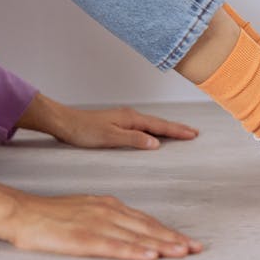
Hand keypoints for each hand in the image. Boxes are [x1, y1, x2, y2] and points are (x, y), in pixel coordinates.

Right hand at [0, 177, 202, 259]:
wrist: (23, 212)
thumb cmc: (51, 215)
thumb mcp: (85, 210)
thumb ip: (106, 218)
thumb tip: (127, 229)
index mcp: (108, 204)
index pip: (145, 220)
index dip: (167, 231)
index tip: (186, 241)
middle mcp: (108, 211)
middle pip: (147, 227)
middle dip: (173, 238)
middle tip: (196, 248)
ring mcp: (97, 224)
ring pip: (137, 236)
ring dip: (162, 245)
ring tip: (183, 252)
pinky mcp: (85, 238)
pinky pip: (115, 246)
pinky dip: (135, 251)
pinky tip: (150, 256)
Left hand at [17, 94, 199, 149]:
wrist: (65, 123)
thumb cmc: (84, 131)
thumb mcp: (110, 138)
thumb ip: (134, 139)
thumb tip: (156, 143)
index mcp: (131, 118)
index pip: (159, 126)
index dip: (177, 131)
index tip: (193, 134)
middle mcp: (130, 116)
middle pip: (159, 122)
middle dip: (177, 128)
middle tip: (194, 133)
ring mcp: (124, 118)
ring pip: (151, 124)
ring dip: (167, 129)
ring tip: (180, 133)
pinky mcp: (118, 123)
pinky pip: (143, 126)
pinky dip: (154, 130)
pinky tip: (154, 134)